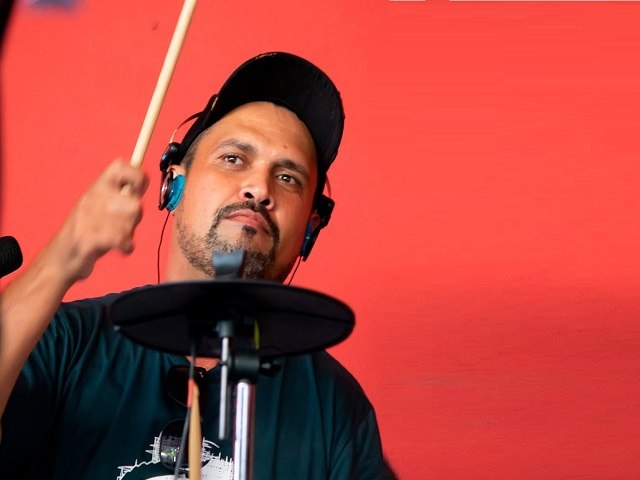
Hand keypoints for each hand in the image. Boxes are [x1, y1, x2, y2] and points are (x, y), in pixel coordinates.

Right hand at [50, 159, 148, 283]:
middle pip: (135, 205)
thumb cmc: (89, 231)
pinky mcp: (87, 237)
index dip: (138, 177)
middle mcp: (93, 197)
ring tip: (117, 238)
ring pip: (129, 223)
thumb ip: (121, 194)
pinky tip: (122, 249)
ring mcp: (88, 217)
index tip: (138, 191)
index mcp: (98, 186)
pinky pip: (120, 239)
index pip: (122, 167)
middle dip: (135, 219)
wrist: (62, 257)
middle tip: (123, 226)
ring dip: (128, 234)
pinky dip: (126, 247)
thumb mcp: (103, 206)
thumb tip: (143, 179)